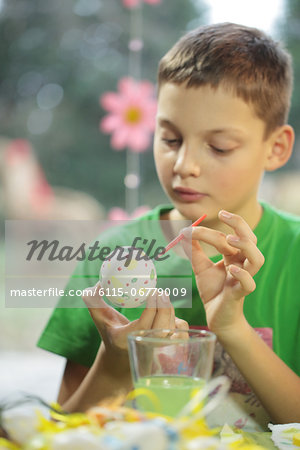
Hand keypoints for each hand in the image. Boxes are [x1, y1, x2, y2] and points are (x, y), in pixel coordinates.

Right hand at [82, 283, 187, 353]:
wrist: (120, 358)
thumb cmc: (109, 331)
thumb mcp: (99, 318)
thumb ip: (93, 300)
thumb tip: (98, 283)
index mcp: (125, 340)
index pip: (143, 326)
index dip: (151, 309)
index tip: (152, 292)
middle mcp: (143, 347)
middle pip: (161, 329)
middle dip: (164, 308)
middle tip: (161, 291)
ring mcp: (157, 349)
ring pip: (172, 331)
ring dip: (170, 312)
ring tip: (163, 297)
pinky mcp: (168, 348)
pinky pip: (180, 334)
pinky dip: (177, 320)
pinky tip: (168, 310)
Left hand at [181, 210, 264, 338]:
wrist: (216, 317)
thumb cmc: (212, 290)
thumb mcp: (200, 267)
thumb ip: (194, 251)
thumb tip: (184, 232)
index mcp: (234, 256)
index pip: (229, 235)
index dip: (212, 228)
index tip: (195, 224)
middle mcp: (242, 264)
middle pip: (251, 239)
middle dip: (239, 225)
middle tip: (224, 215)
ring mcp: (243, 279)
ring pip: (257, 259)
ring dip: (245, 247)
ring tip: (230, 240)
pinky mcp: (240, 294)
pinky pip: (249, 283)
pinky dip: (242, 274)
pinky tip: (230, 269)